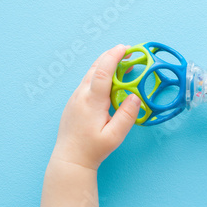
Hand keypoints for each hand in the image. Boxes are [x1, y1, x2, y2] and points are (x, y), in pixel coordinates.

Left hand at [51, 44, 140, 169]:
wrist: (70, 159)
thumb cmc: (93, 149)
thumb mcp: (114, 136)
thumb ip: (127, 115)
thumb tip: (136, 96)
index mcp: (92, 102)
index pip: (102, 73)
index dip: (113, 57)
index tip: (125, 48)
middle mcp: (81, 95)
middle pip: (95, 67)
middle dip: (111, 55)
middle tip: (128, 50)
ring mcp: (75, 97)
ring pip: (90, 74)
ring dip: (106, 65)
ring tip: (123, 63)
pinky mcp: (74, 102)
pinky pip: (88, 82)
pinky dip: (100, 74)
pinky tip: (110, 80)